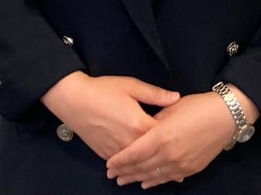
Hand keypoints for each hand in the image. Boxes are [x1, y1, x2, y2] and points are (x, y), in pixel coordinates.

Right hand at [40, 72, 179, 159]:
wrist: (74, 100)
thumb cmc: (103, 90)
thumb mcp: (131, 86)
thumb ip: (155, 94)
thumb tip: (176, 97)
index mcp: (139, 125)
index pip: (163, 136)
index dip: (175, 137)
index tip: (186, 139)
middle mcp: (130, 142)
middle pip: (152, 155)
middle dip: (166, 159)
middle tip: (182, 169)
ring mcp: (117, 151)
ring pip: (138, 164)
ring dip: (151, 169)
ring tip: (166, 175)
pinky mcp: (106, 154)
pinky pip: (124, 164)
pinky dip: (133, 168)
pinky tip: (140, 171)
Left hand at [106, 92, 236, 187]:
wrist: (224, 116)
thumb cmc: (196, 106)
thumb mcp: (171, 107)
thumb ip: (154, 120)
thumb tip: (143, 129)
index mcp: (161, 136)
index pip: (134, 153)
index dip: (120, 160)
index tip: (109, 164)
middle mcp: (169, 154)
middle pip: (141, 167)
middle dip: (125, 172)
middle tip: (112, 175)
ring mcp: (180, 164)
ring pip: (153, 176)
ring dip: (137, 179)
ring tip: (124, 181)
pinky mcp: (190, 168)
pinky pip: (168, 178)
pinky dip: (155, 181)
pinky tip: (147, 183)